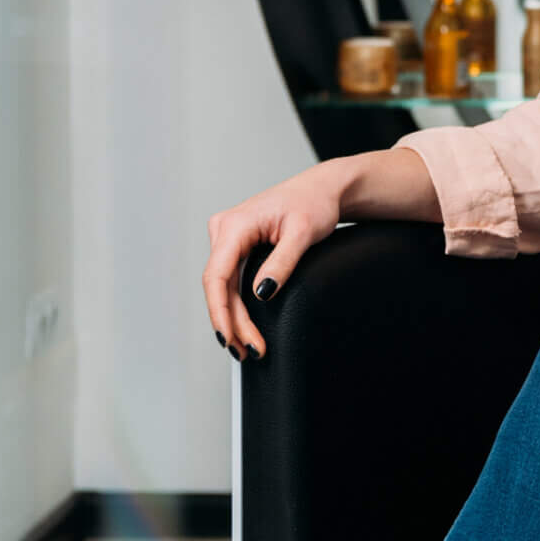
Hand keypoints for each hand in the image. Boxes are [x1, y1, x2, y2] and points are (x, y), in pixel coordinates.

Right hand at [201, 156, 361, 359]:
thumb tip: (261, 294)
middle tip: (250, 351)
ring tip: (247, 347)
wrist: (323, 190)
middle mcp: (224, 229)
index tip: (230, 337)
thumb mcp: (303, 233)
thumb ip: (282, 263)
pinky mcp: (236, 245)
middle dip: (233, 322)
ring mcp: (228, 237)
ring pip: (223, 286)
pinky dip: (237, 304)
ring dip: (234, 318)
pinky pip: (230, 279)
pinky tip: (242, 325)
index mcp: (235, 224)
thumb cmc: (315, 203)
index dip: (220, 312)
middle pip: (220, 286)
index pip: (216, 276)